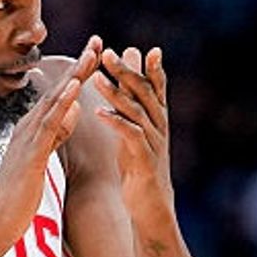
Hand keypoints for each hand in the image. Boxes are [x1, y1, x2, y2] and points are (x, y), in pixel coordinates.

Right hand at [0, 34, 99, 243]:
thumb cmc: (16, 199)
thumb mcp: (39, 162)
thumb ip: (53, 138)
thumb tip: (68, 118)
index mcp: (32, 131)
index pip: (58, 97)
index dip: (76, 75)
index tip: (94, 55)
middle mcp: (27, 129)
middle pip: (58, 90)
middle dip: (78, 66)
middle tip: (97, 41)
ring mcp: (27, 139)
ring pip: (54, 101)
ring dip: (73, 76)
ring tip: (92, 54)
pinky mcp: (31, 153)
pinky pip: (49, 124)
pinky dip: (62, 103)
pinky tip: (75, 88)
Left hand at [91, 46, 172, 220]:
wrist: (151, 207)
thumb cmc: (141, 169)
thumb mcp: (138, 137)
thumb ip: (134, 113)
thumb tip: (127, 90)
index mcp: (156, 120)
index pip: (156, 89)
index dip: (153, 69)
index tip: (144, 49)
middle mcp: (158, 127)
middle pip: (144, 93)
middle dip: (126, 72)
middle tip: (108, 53)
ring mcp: (153, 143)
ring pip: (136, 112)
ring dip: (116, 93)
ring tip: (98, 78)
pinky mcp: (144, 160)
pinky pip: (131, 136)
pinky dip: (116, 122)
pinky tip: (99, 112)